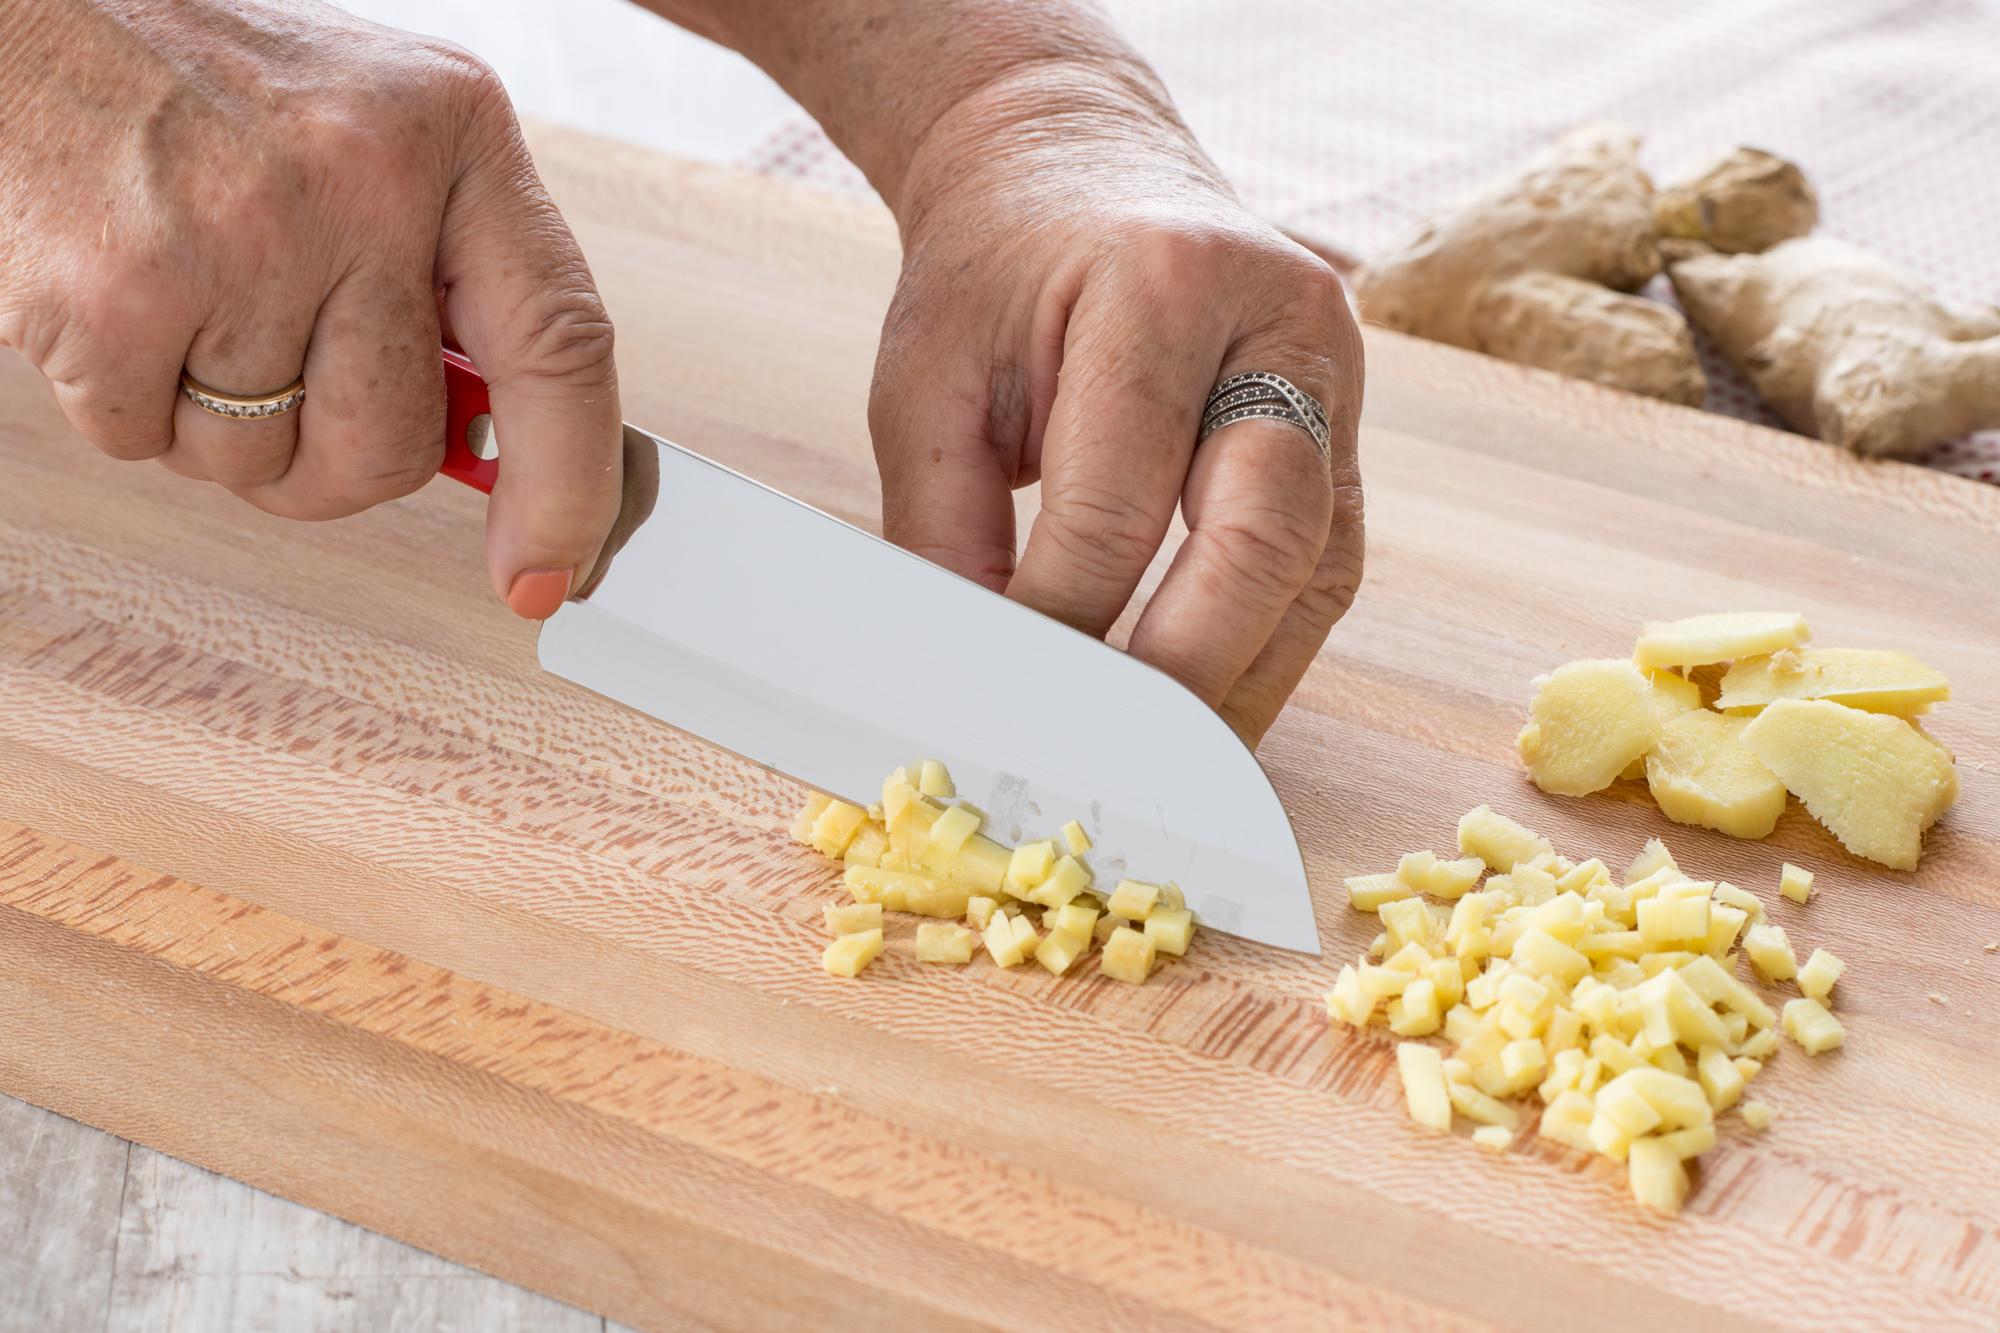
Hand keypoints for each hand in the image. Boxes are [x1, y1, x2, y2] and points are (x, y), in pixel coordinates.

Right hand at [0, 0, 622, 618]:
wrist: (28, 4)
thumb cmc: (206, 79)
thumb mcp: (375, 131)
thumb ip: (450, 274)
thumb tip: (491, 450)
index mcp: (458, 134)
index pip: (562, 349)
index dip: (568, 487)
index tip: (546, 577)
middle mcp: (367, 179)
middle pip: (393, 450)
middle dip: (330, 460)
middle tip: (276, 376)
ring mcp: (244, 235)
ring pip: (262, 465)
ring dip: (214, 424)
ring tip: (185, 296)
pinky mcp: (119, 291)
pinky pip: (145, 444)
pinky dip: (121, 402)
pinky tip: (118, 295)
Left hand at [869, 66, 1364, 743]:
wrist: (1076, 172)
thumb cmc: (996, 276)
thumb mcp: (929, 381)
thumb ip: (943, 533)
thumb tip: (968, 685)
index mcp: (1163, 282)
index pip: (1118, 501)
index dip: (1061, 626)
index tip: (1007, 714)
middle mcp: (1283, 321)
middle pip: (1264, 536)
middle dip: (1184, 676)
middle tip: (1112, 773)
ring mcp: (1337, 376)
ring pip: (1320, 569)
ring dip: (1245, 687)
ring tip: (1169, 776)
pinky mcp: (1350, 433)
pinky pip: (1328, 570)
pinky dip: (1267, 655)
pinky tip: (1209, 718)